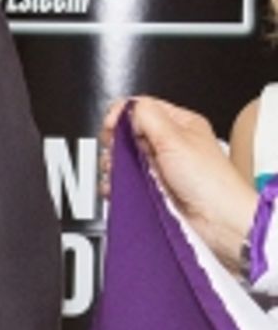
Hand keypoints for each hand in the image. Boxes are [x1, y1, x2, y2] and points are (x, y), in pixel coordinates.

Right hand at [102, 95, 255, 273]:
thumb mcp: (175, 138)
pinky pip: (125, 182)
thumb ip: (147, 116)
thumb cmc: (210, 181)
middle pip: (128, 134)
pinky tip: (117, 187)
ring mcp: (159, 168)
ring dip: (115, 165)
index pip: (142, 109)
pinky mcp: (152, 190)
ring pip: (123, 159)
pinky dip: (117, 185)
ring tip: (119, 172)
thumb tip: (125, 108)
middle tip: (117, 152)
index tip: (111, 126)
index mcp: (179, 125)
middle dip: (116, 143)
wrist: (217, 221)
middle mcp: (169, 144)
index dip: (122, 115)